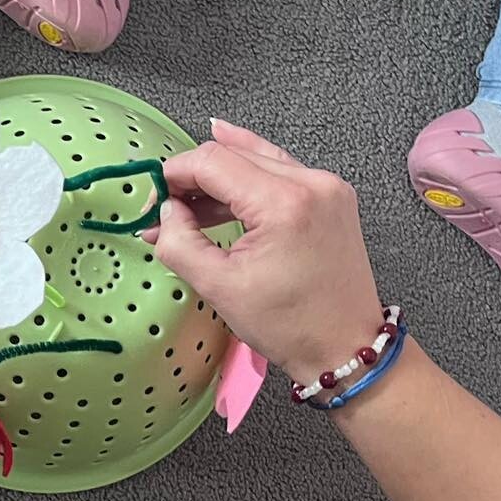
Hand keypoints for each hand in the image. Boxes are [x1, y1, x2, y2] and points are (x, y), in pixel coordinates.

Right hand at [148, 120, 383, 386]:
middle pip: (234, 154)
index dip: (175, 173)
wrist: (345, 346)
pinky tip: (223, 184)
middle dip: (193, 176)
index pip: (213, 160)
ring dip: (219, 178)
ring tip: (189, 208)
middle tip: (167, 206)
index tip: (155, 196)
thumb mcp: (218, 287)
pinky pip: (280, 171)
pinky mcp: (332, 196)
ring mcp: (327, 187)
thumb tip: (166, 213)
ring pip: (257, 158)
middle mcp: (312, 183)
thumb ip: (179, 242)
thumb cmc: (291, 326)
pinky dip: (248, 179)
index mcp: (284, 203)